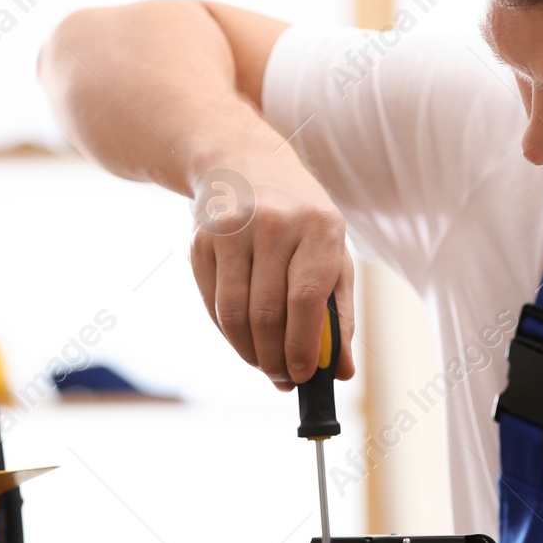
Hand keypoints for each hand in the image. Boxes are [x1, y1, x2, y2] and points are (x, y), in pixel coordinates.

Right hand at [187, 151, 354, 390]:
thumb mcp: (334, 254)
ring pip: (234, 314)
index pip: (306, 299)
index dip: (303, 346)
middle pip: (267, 313)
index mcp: (319, 226)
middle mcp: (274, 223)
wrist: (248, 165)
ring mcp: (232, 230)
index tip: (303, 376)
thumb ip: (340, 314)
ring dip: (250, 352)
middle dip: (275, 358)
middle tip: (284, 378)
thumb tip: (340, 371)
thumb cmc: (303, 222)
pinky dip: (228, 333)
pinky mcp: (201, 240)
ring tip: (265, 365)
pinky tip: (244, 341)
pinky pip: (213, 303)